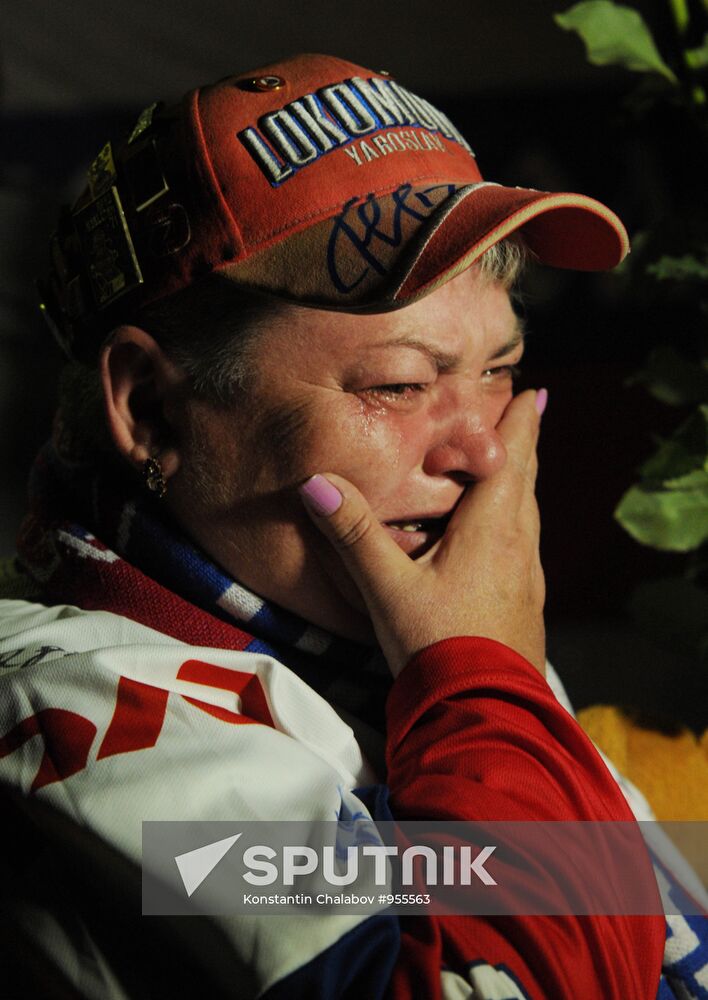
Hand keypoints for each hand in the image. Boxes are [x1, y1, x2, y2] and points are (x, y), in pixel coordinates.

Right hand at [299, 389, 545, 676]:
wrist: (485, 714)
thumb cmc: (438, 646)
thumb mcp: (387, 588)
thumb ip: (354, 534)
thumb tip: (316, 481)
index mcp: (492, 529)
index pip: (511, 460)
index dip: (521, 423)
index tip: (534, 390)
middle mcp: (519, 546)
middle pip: (526, 482)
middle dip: (525, 444)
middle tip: (528, 411)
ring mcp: (526, 578)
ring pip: (528, 514)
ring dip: (522, 482)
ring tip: (516, 465)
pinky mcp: (525, 604)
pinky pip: (524, 544)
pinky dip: (517, 519)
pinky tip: (503, 537)